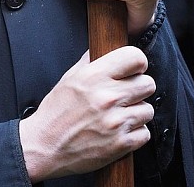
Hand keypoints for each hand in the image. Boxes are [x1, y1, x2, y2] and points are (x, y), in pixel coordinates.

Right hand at [19, 47, 155, 180]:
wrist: (46, 145)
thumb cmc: (56, 112)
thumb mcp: (69, 77)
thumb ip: (90, 61)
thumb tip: (103, 48)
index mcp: (94, 76)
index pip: (135, 58)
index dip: (137, 63)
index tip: (133, 70)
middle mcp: (107, 97)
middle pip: (148, 84)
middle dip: (139, 88)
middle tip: (126, 94)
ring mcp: (116, 122)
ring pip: (148, 109)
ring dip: (137, 112)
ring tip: (120, 114)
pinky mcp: (121, 144)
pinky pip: (145, 133)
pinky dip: (135, 133)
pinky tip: (120, 130)